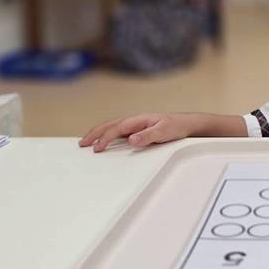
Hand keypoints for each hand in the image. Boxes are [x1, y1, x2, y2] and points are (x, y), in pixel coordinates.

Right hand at [78, 113, 194, 152]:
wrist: (187, 124)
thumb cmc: (176, 126)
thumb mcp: (164, 132)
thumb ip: (148, 136)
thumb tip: (131, 140)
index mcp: (138, 119)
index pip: (117, 128)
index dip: (106, 138)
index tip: (97, 148)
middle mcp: (135, 121)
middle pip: (110, 125)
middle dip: (95, 134)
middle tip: (81, 144)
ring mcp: (136, 125)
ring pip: (112, 127)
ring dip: (98, 133)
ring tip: (86, 141)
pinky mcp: (138, 130)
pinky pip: (118, 131)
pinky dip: (107, 135)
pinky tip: (104, 141)